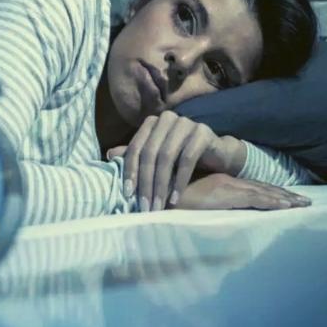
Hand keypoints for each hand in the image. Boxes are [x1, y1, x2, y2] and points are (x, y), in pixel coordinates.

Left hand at [105, 111, 240, 211]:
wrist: (217, 155)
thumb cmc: (183, 158)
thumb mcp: (158, 157)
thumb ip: (137, 155)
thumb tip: (109, 155)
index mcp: (152, 122)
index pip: (135, 148)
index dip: (130, 172)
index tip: (127, 195)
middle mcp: (167, 119)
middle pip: (150, 153)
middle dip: (146, 183)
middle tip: (144, 207)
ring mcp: (186, 123)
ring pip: (166, 157)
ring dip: (161, 185)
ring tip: (158, 206)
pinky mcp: (202, 132)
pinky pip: (187, 159)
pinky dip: (179, 182)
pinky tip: (175, 199)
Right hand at [175, 173, 311, 209]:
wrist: (150, 194)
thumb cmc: (164, 201)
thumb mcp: (188, 204)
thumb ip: (200, 207)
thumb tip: (208, 218)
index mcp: (219, 184)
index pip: (252, 188)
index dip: (271, 193)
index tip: (289, 198)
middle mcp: (226, 183)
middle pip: (262, 188)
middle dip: (285, 195)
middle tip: (306, 201)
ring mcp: (226, 188)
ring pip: (263, 192)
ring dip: (285, 199)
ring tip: (305, 205)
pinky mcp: (224, 194)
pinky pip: (255, 198)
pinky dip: (273, 202)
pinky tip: (287, 206)